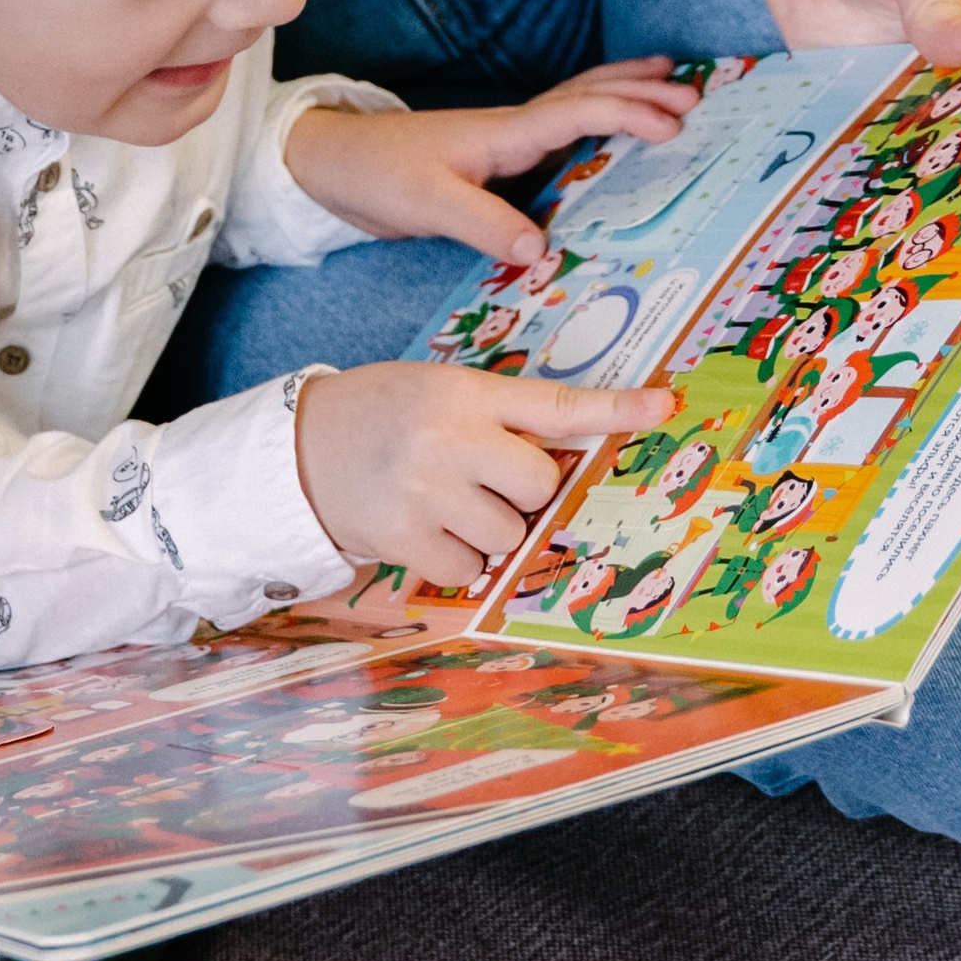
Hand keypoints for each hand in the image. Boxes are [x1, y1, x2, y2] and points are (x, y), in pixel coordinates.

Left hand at [283, 58, 696, 261]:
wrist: (333, 162)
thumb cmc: (377, 175)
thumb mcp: (427, 205)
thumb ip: (483, 224)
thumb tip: (541, 249)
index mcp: (503, 134)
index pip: (579, 113)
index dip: (628, 114)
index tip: (673, 123)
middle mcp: (512, 129)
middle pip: (589, 97)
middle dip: (643, 92)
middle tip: (696, 94)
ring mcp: (506, 139)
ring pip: (578, 106)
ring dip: (624, 93)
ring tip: (670, 82)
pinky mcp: (497, 158)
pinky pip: (560, 133)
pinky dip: (594, 121)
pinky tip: (609, 131)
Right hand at [293, 360, 672, 584]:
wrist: (297, 451)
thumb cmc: (381, 419)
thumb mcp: (438, 393)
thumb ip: (499, 416)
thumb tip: (572, 455)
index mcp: (463, 393)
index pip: (556, 403)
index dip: (616, 407)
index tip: (663, 406)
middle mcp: (449, 438)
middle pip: (538, 484)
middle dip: (520, 491)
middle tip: (480, 479)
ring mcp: (427, 491)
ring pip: (507, 533)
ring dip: (488, 530)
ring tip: (443, 504)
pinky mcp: (405, 538)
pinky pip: (469, 567)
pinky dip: (457, 559)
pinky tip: (425, 532)